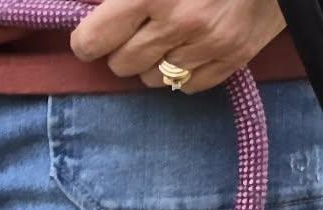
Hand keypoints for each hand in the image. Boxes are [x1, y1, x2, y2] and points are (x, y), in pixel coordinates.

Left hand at [70, 0, 285, 92]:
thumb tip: (92, 11)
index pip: (94, 40)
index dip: (88, 39)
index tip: (94, 34)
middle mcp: (179, 22)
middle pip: (121, 64)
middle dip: (123, 48)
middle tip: (138, 29)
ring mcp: (208, 45)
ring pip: (152, 80)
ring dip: (154, 61)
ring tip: (170, 34)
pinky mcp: (233, 59)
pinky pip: (187, 86)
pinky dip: (185, 70)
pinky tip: (193, 46)